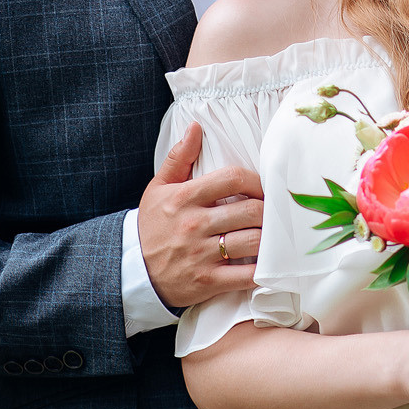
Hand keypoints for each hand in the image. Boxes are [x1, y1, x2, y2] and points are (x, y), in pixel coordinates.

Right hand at [138, 123, 262, 310]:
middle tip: (275, 213)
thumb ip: (178, 157)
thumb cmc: (152, 226)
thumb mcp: (158, 188)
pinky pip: (246, 275)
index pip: (233, 178)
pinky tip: (268, 264)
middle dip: (269, 212)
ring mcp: (201, 254)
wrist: (132, 272)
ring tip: (275, 235)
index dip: (257, 181)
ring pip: (253, 242)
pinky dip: (263, 270)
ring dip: (270, 238)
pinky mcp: (207, 281)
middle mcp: (194, 224)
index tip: (263, 189)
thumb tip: (195, 127)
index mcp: (185, 197)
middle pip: (250, 211)